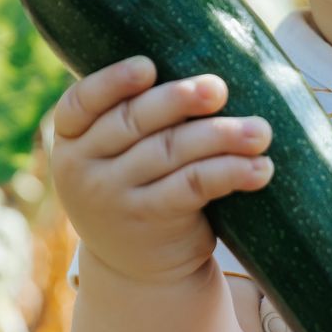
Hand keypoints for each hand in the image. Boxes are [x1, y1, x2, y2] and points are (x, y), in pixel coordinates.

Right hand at [51, 56, 274, 287]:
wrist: (136, 270)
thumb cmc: (137, 187)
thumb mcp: (115, 155)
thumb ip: (134, 116)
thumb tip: (200, 62)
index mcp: (70, 138)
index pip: (80, 103)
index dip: (112, 82)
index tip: (148, 65)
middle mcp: (82, 168)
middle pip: (134, 122)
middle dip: (180, 100)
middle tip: (219, 88)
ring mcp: (112, 197)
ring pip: (171, 152)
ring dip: (222, 136)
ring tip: (261, 131)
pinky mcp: (149, 221)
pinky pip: (193, 186)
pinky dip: (230, 172)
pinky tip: (260, 168)